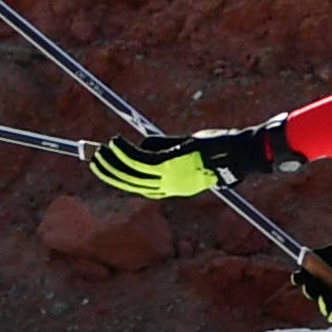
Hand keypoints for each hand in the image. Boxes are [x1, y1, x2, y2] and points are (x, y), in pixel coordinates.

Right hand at [88, 120, 292, 198]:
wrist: (240, 154)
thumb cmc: (219, 151)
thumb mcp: (188, 151)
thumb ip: (165, 148)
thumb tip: (142, 146)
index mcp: (173, 188)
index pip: (138, 188)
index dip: (118, 179)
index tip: (103, 168)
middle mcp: (169, 187)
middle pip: (130, 182)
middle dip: (109, 171)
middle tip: (91, 159)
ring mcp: (170, 176)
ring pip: (131, 172)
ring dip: (112, 161)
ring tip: (99, 150)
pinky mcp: (171, 163)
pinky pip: (139, 159)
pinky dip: (124, 151)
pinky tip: (115, 143)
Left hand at [295, 210, 331, 323]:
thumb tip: (331, 317)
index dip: (328, 303)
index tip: (319, 298)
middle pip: (331, 291)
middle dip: (315, 289)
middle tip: (301, 283)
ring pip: (328, 274)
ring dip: (312, 274)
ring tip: (298, 274)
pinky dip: (320, 255)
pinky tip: (308, 255)